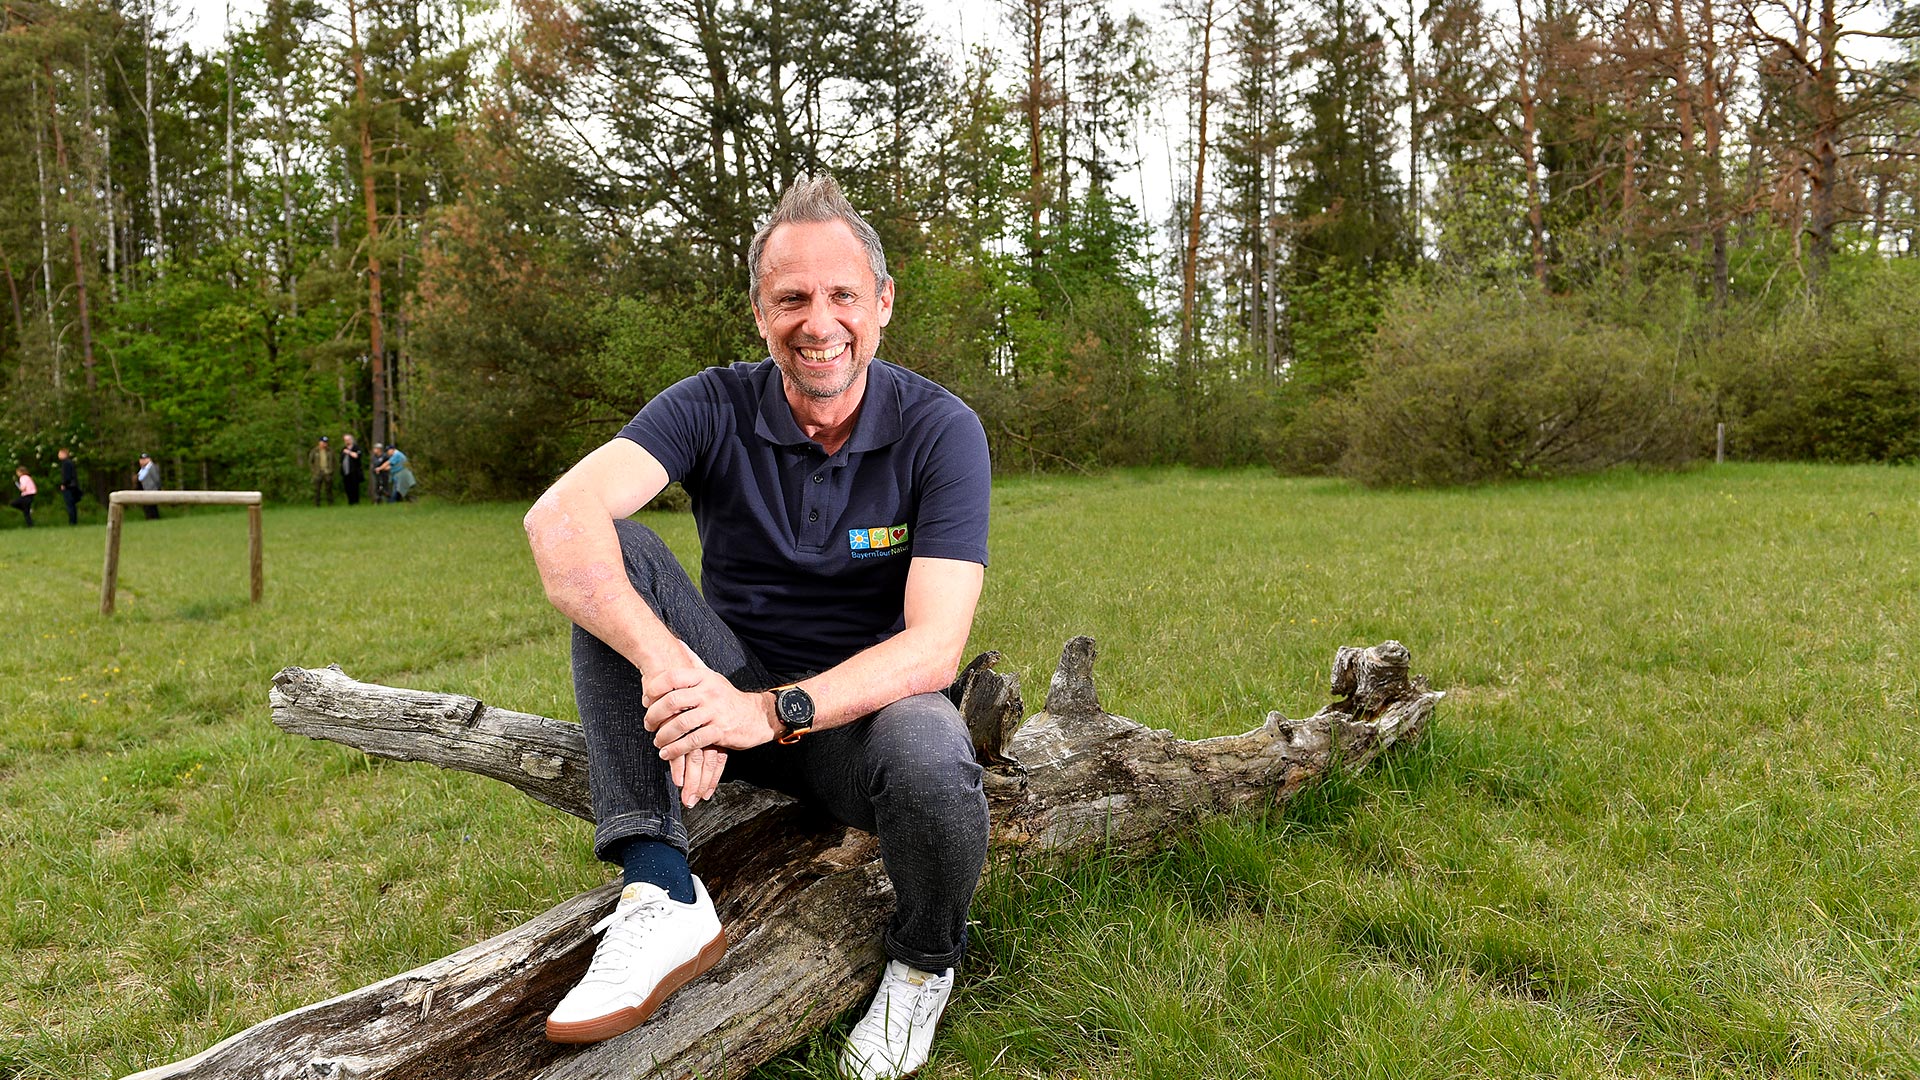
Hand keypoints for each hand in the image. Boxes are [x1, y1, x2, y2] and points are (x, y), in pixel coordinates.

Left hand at [642, 649, 776, 806]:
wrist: (757, 716)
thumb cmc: (728, 697)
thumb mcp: (712, 676)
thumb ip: (693, 661)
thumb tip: (676, 644)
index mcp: (704, 677)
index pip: (672, 677)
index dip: (654, 688)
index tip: (645, 700)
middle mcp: (709, 692)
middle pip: (672, 701)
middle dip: (654, 715)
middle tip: (648, 724)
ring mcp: (715, 712)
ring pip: (681, 723)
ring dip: (664, 735)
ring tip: (657, 741)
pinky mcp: (720, 731)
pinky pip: (693, 741)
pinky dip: (677, 749)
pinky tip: (668, 753)